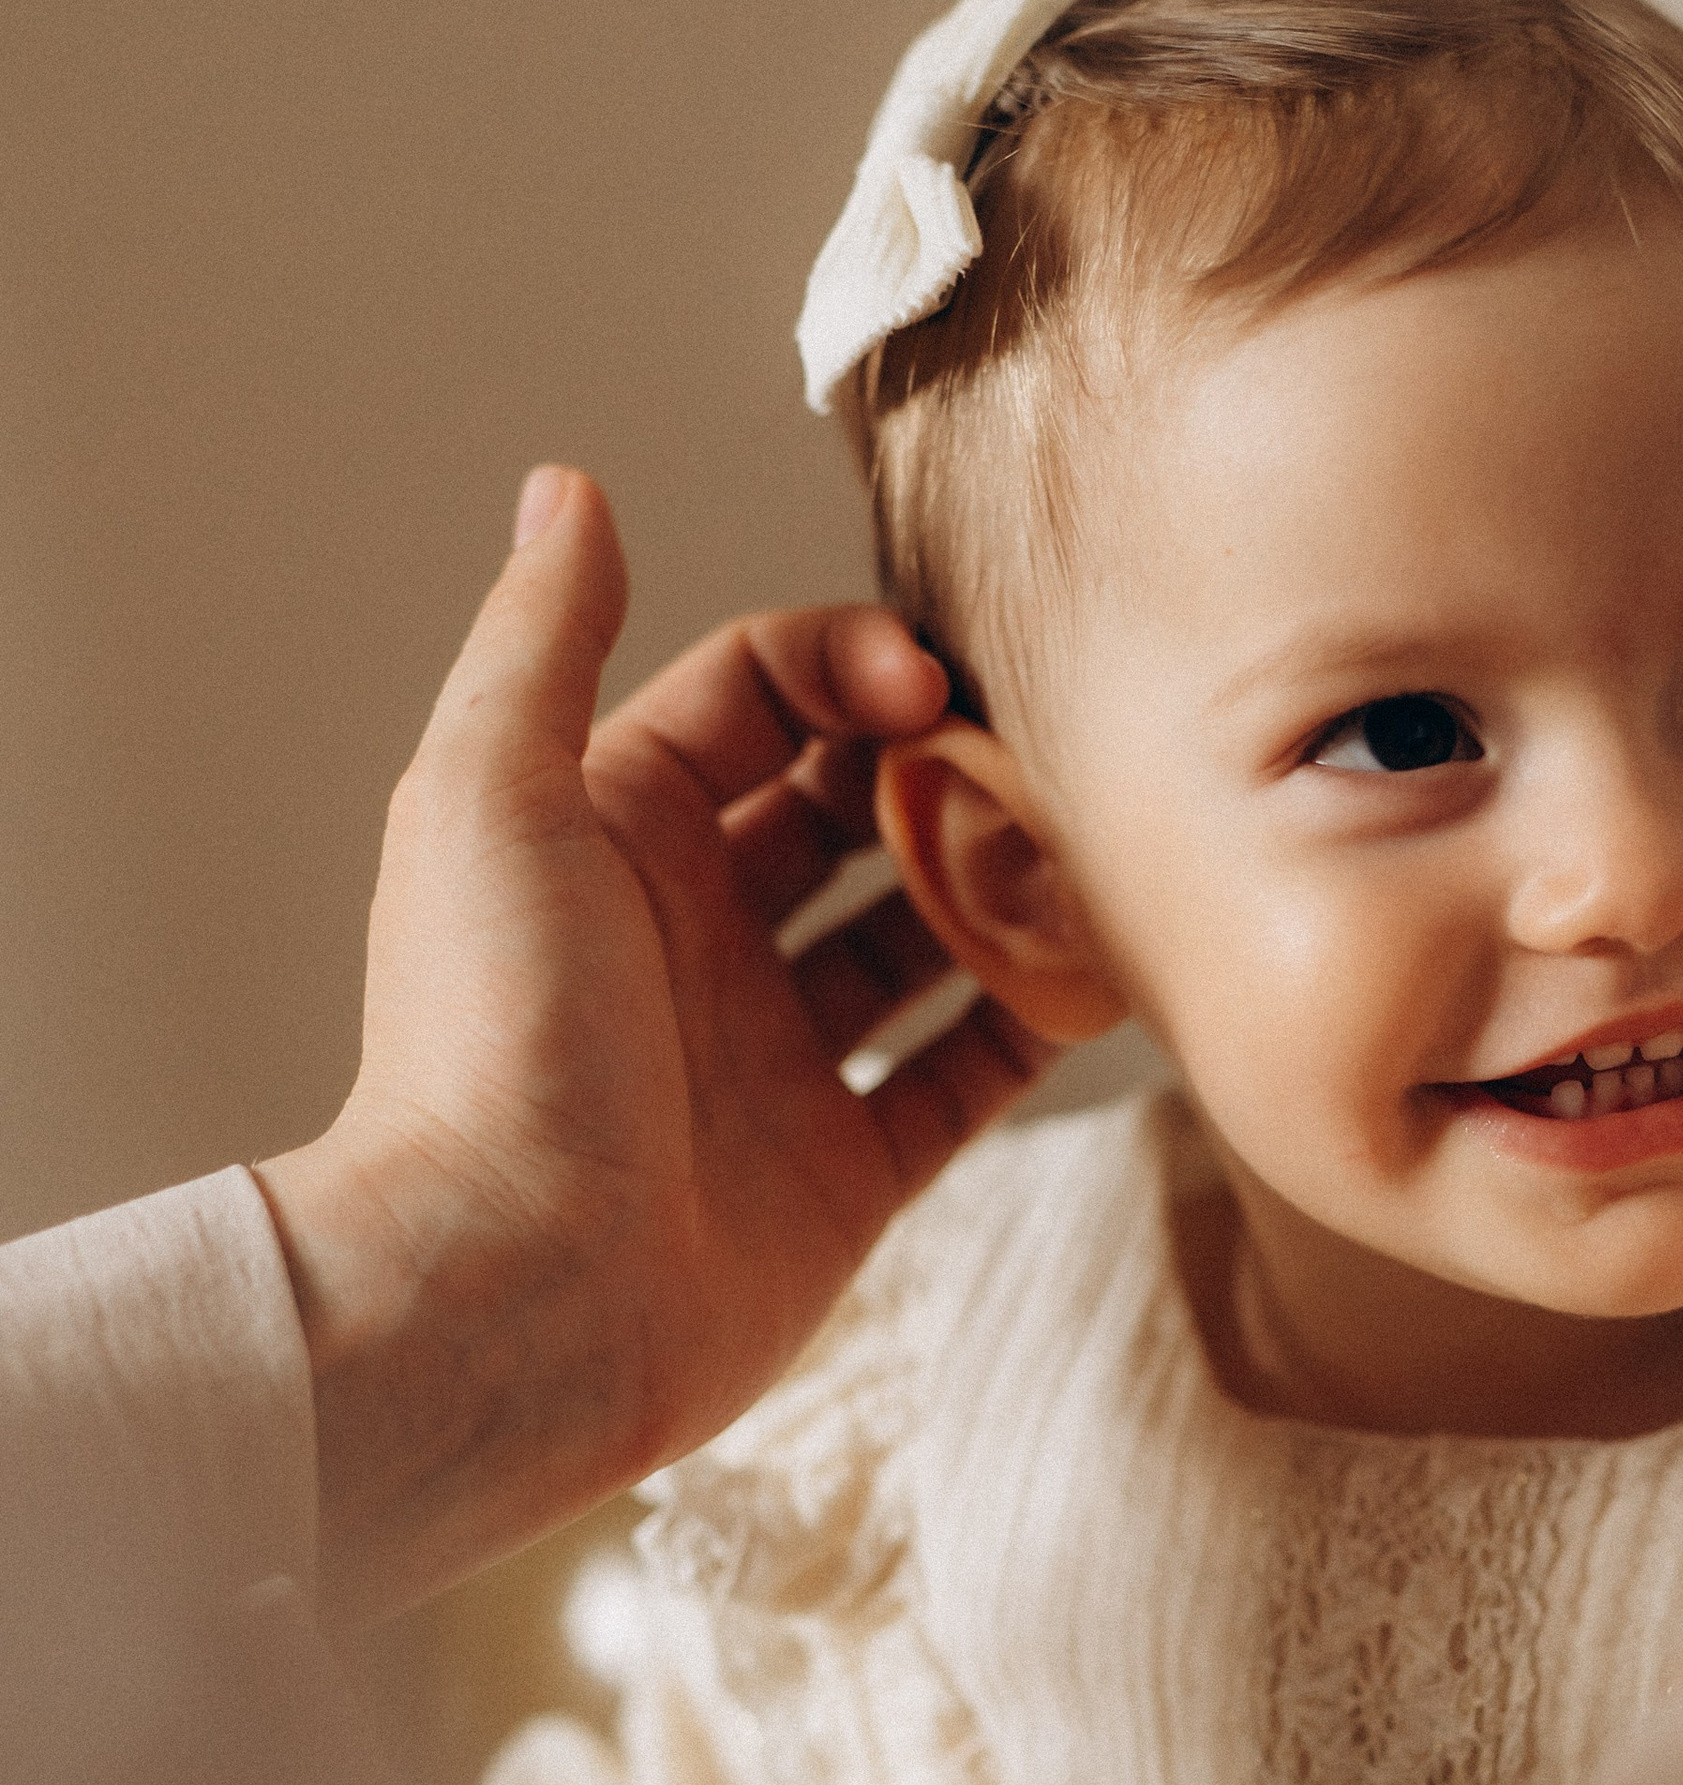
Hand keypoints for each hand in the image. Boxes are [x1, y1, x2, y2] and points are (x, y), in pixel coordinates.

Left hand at [258, 469, 1051, 1621]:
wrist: (505, 1297)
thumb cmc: (481, 1042)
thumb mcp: (490, 799)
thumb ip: (540, 641)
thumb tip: (565, 487)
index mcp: (618, 835)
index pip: (763, 698)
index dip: (848, 665)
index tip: (924, 684)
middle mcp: (702, 938)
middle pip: (858, 806)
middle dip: (947, 766)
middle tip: (1034, 756)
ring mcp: (779, 1057)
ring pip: (924, 936)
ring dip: (1004, 885)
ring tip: (1087, 851)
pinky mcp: (843, 1174)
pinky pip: (963, 1081)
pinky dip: (1033, 1028)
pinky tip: (1099, 974)